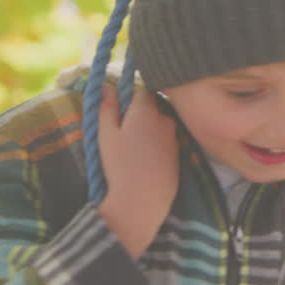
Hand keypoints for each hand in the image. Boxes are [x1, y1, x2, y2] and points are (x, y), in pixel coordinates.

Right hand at [95, 84, 178, 258]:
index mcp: (146, 110)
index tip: (118, 105)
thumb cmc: (119, 165)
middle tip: (121, 128)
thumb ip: (106, 107)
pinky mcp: (178, 151)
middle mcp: (165, 118)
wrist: (143, 200)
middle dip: (137, 110)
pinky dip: (155, 140)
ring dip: (147, 126)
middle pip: (151, 105)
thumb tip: (106, 85)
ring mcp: (174, 135)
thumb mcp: (106, 134)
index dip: (128, 94)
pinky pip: (165, 137)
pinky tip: (143, 156)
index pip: (141, 88)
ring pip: (159, 121)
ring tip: (131, 146)